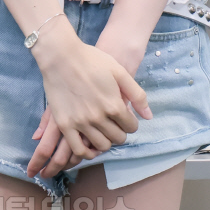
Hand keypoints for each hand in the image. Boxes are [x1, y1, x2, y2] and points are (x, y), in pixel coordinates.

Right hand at [26, 39, 151, 179]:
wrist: (61, 56)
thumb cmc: (91, 60)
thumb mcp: (119, 71)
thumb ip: (136, 94)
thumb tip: (149, 116)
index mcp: (114, 105)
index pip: (131, 127)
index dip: (131, 122)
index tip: (125, 117)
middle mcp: (99, 118)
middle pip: (118, 138)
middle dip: (120, 132)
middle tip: (114, 123)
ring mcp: (81, 123)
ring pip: (101, 146)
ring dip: (106, 141)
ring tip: (102, 131)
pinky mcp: (65, 125)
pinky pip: (79, 150)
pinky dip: (88, 153)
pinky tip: (90, 145)